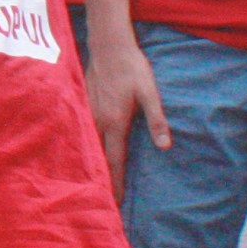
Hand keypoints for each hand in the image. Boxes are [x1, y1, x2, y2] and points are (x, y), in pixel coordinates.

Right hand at [83, 29, 169, 198]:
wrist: (109, 45)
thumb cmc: (132, 69)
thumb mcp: (150, 93)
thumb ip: (157, 119)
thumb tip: (165, 146)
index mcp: (114, 122)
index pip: (114, 160)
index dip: (114, 182)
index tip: (113, 202)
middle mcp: (97, 120)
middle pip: (97, 156)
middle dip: (99, 178)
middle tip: (100, 199)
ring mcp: (87, 111)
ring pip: (87, 144)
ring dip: (90, 162)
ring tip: (90, 180)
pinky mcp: (82, 103)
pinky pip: (82, 130)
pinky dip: (83, 145)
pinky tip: (84, 151)